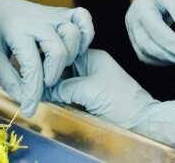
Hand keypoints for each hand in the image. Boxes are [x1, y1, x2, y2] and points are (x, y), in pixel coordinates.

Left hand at [0, 0, 94, 116]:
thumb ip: (7, 79)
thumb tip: (24, 100)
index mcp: (16, 30)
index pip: (32, 65)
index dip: (33, 92)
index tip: (29, 109)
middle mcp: (37, 20)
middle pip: (59, 51)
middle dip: (52, 75)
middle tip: (41, 81)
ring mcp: (52, 13)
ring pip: (74, 34)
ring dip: (69, 56)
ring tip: (55, 65)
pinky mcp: (61, 12)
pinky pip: (83, 17)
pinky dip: (86, 33)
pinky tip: (76, 48)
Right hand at [43, 49, 174, 157]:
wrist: (140, 122)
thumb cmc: (119, 101)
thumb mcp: (88, 90)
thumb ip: (63, 87)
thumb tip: (43, 89)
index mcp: (92, 57)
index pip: (63, 53)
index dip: (48, 61)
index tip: (34, 69)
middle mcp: (89, 66)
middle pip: (61, 67)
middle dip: (49, 75)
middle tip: (34, 82)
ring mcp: (89, 82)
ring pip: (63, 81)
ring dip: (53, 87)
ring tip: (38, 91)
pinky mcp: (89, 97)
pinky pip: (68, 93)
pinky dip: (59, 96)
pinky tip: (49, 99)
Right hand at [125, 0, 174, 65]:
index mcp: (143, 7)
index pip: (156, 29)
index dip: (172, 43)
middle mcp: (133, 20)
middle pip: (148, 44)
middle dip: (170, 54)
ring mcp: (131, 32)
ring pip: (145, 53)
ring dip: (165, 59)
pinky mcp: (134, 41)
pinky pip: (144, 56)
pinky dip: (159, 61)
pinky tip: (173, 58)